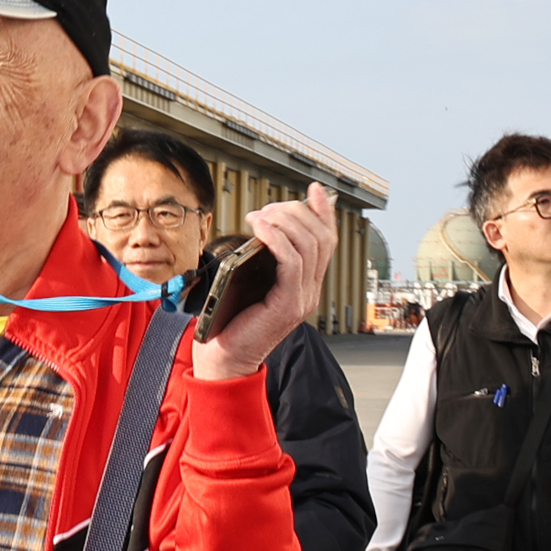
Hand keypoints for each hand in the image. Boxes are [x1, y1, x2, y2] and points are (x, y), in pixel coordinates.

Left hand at [188, 184, 336, 382]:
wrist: (225, 360)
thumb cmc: (231, 322)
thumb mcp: (249, 281)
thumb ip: (262, 258)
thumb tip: (263, 226)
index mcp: (305, 285)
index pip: (325, 242)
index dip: (323, 213)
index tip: (315, 191)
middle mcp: (310, 291)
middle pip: (320, 237)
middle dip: (296, 213)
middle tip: (267, 209)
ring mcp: (303, 299)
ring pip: (309, 245)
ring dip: (284, 221)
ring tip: (260, 216)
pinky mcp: (289, 304)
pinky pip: (292, 261)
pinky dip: (278, 238)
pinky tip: (261, 228)